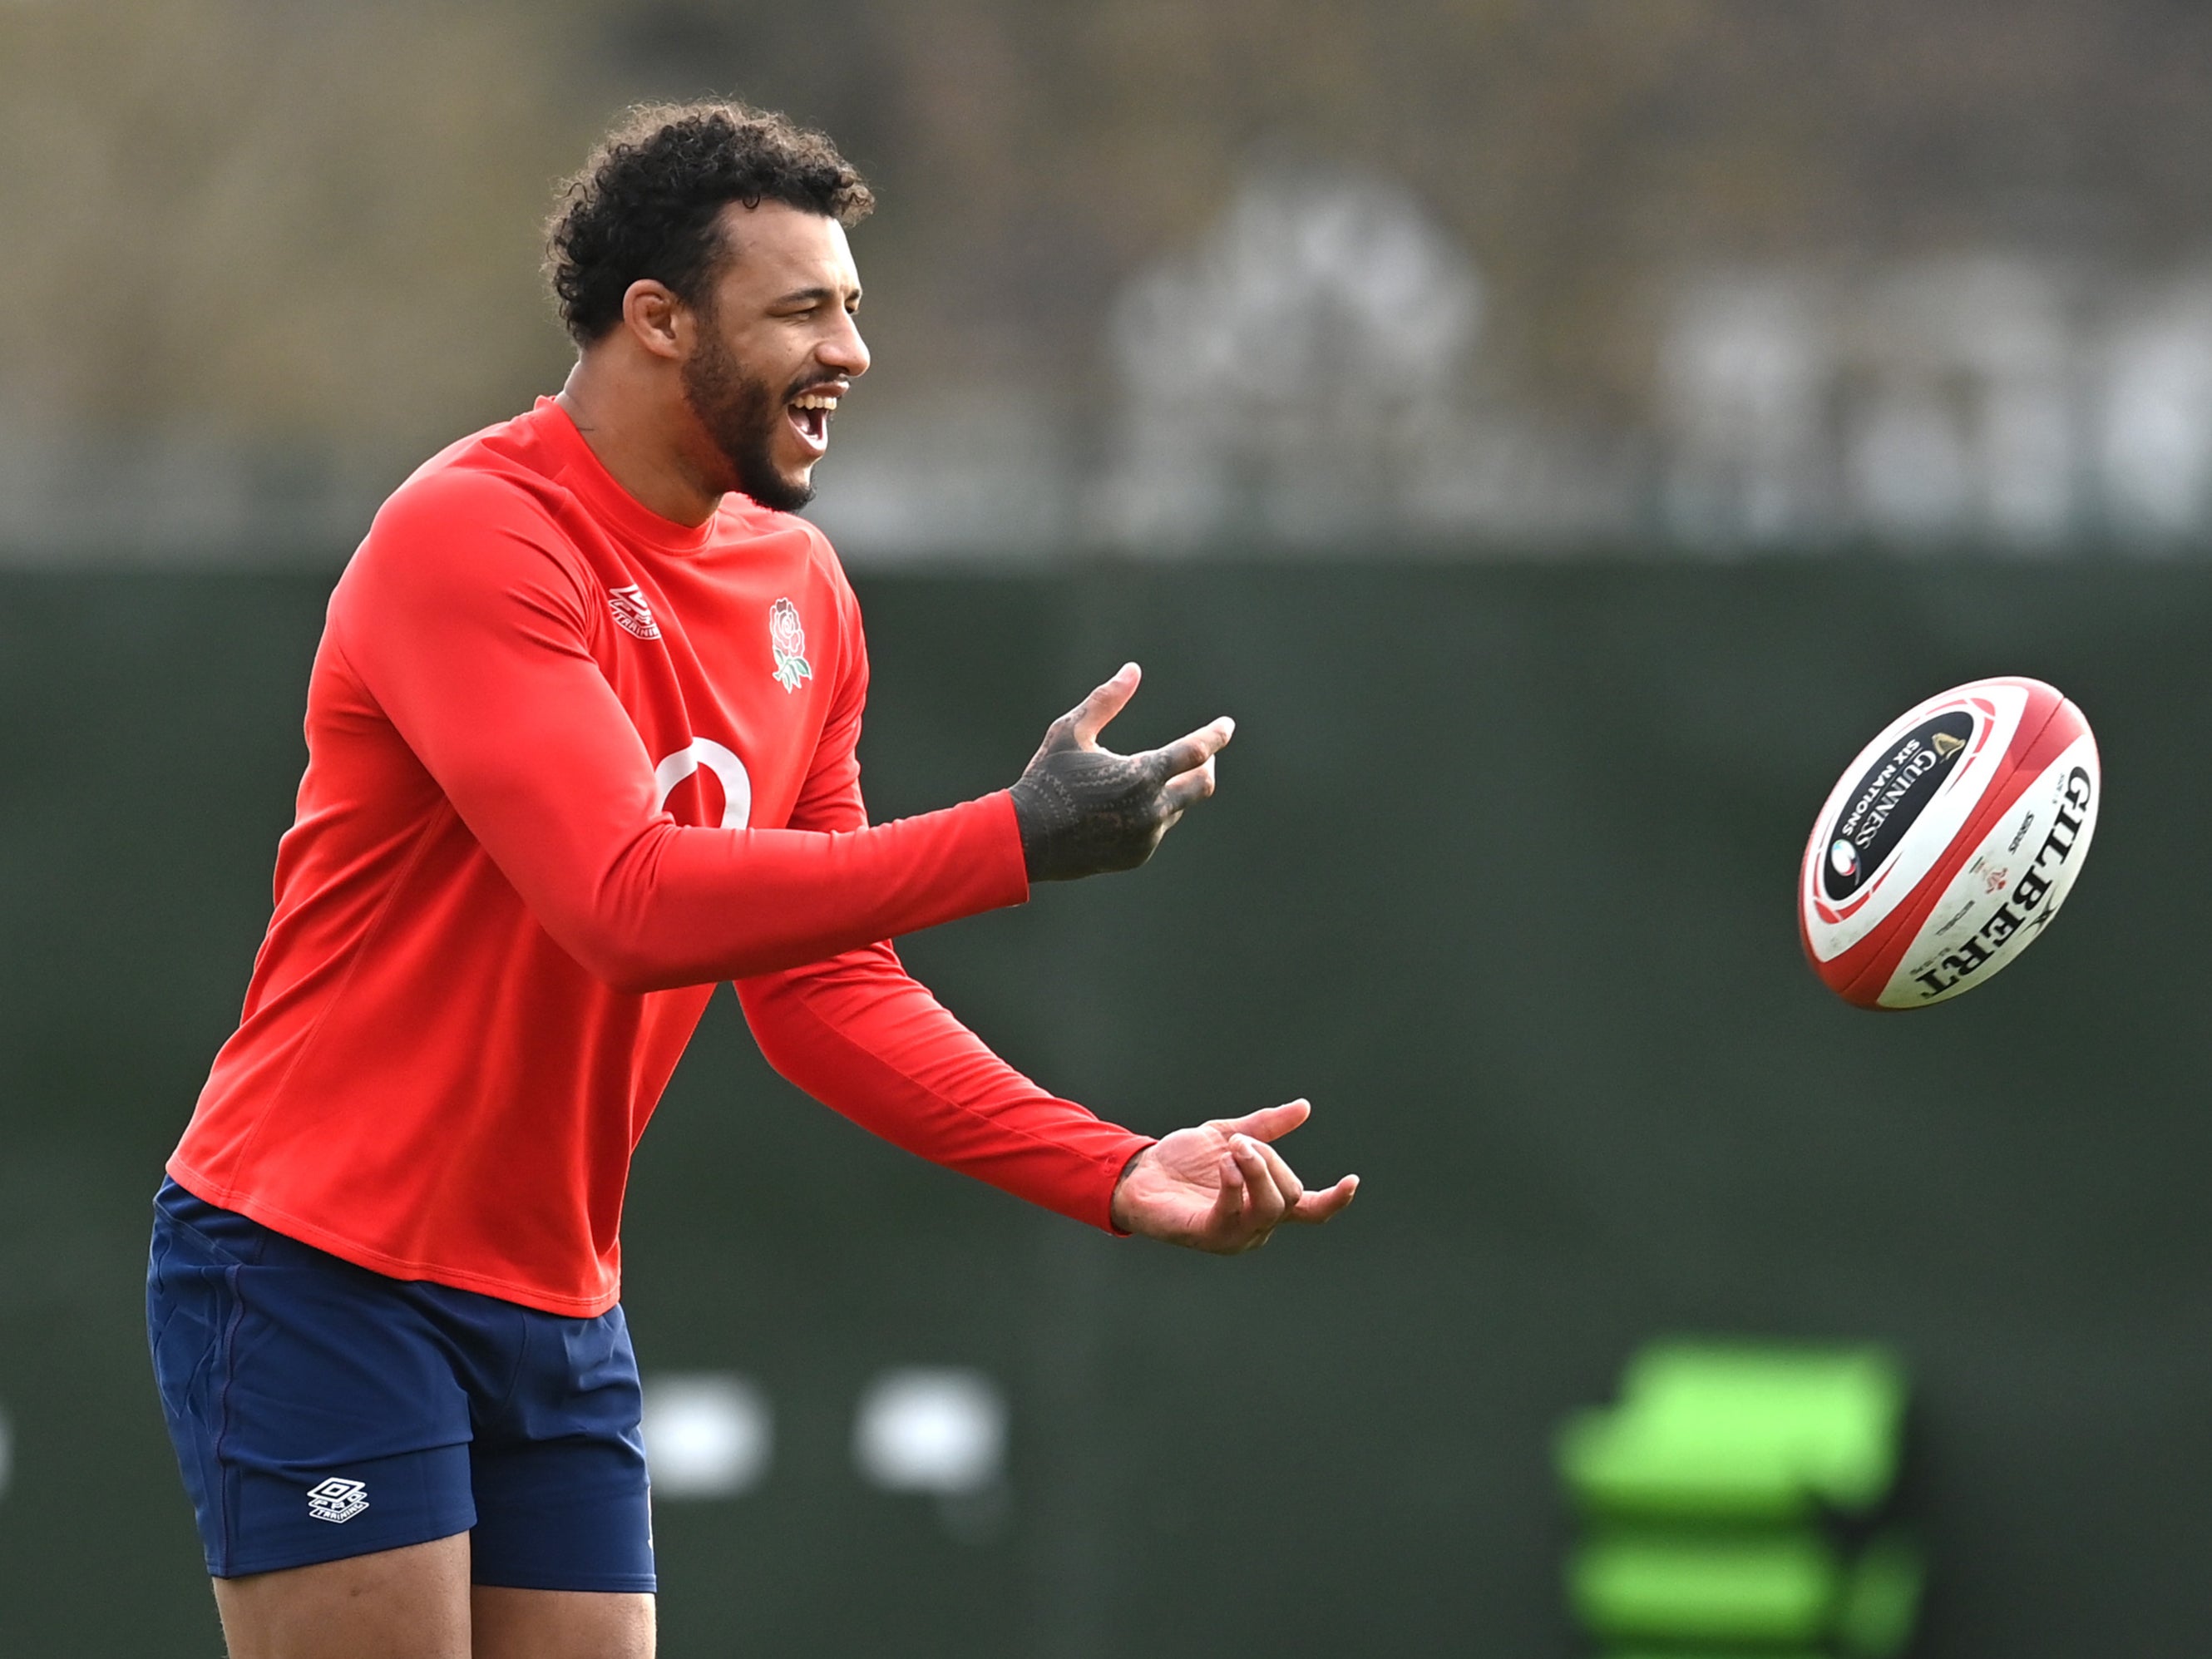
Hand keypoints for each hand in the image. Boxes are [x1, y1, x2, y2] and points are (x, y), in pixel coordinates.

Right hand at [1009, 663, 1232, 881]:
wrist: (1026, 840)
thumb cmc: (1047, 778)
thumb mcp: (1070, 731)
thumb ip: (1106, 700)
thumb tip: (1133, 670)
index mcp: (1141, 775)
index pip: (1195, 752)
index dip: (1215, 736)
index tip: (1227, 725)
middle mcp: (1151, 809)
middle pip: (1202, 785)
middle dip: (1205, 765)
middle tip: (1201, 754)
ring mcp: (1147, 836)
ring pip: (1177, 807)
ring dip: (1172, 788)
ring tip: (1145, 777)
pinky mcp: (1138, 854)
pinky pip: (1157, 828)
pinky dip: (1150, 812)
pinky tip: (1123, 806)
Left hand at [1110, 1099, 1357, 1253]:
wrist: (1138, 1173)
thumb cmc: (1181, 1161)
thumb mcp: (1228, 1135)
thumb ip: (1265, 1128)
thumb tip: (1303, 1108)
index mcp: (1264, 1203)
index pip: (1310, 1210)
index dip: (1334, 1200)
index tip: (1352, 1180)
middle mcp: (1256, 1226)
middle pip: (1289, 1195)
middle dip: (1271, 1160)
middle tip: (1240, 1141)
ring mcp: (1234, 1235)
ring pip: (1270, 1206)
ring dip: (1257, 1170)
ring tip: (1233, 1148)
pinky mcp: (1208, 1235)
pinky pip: (1234, 1213)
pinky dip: (1234, 1185)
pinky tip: (1224, 1165)